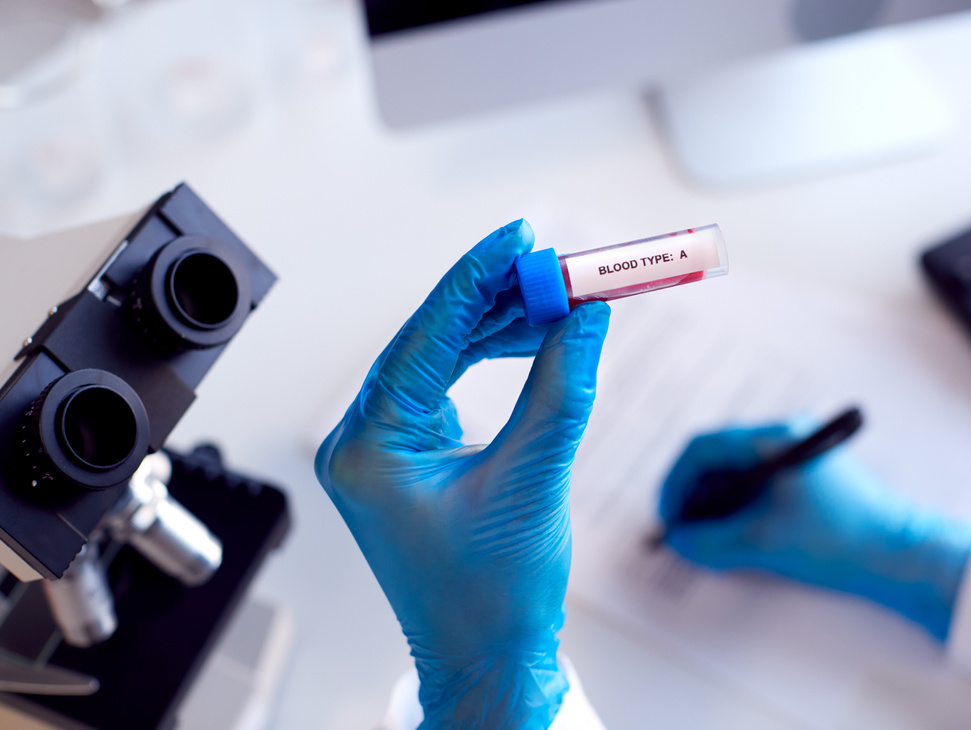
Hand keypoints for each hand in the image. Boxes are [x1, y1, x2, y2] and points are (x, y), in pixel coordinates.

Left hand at [315, 220, 609, 729]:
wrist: (486, 654)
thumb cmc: (495, 592)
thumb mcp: (532, 481)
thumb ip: (560, 389)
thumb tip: (587, 316)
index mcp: (370, 446)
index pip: (426, 337)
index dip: (477, 279)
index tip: (520, 237)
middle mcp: (366, 438)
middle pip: (435, 337)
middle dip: (501, 298)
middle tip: (559, 267)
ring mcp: (386, 443)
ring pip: (445, 354)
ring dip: (504, 324)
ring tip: (562, 297)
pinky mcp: (412, 449)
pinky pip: (451, 382)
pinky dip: (497, 357)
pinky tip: (538, 334)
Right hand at [658, 421, 970, 640]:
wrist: (903, 557)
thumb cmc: (840, 540)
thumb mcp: (762, 542)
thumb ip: (710, 541)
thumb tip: (678, 541)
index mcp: (775, 438)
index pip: (704, 447)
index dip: (676, 483)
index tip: (668, 516)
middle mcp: (785, 437)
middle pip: (717, 457)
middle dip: (693, 495)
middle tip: (682, 530)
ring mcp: (797, 456)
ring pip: (736, 473)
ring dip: (714, 504)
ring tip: (705, 537)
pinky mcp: (807, 478)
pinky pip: (757, 486)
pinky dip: (737, 509)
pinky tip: (733, 535)